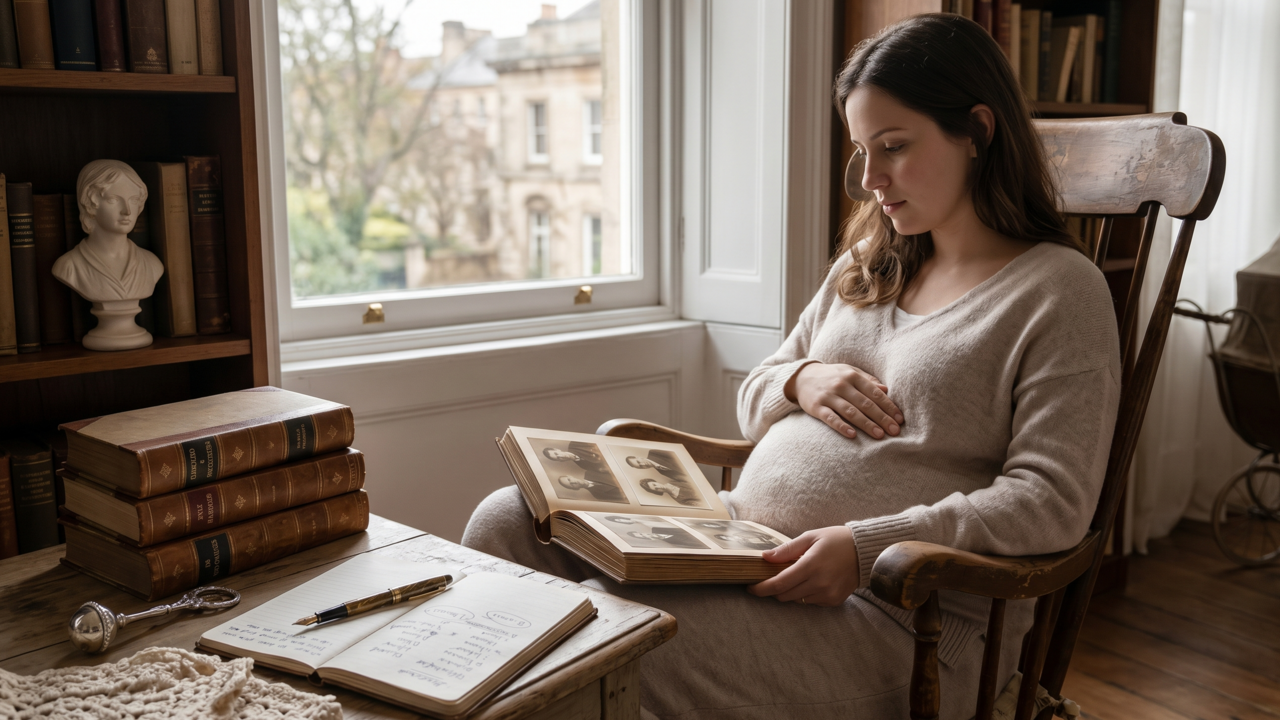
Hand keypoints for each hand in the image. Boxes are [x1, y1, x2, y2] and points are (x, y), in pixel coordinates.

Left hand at [748, 527, 860, 606]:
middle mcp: (819, 583)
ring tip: (798, 575)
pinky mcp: (834, 601)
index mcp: (811, 565)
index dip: (761, 588)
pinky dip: (805, 593)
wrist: (866, 551)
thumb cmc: (836, 540)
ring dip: (790, 591)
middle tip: (771, 578)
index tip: (750, 588)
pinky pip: (810, 602)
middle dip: (773, 589)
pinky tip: (813, 580)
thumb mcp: (810, 537)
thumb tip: (765, 557)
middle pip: (784, 595)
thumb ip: (787, 549)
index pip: (779, 584)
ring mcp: (827, 594)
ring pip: (796, 600)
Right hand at [787, 362, 903, 438]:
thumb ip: (868, 380)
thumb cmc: (831, 376)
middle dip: (882, 418)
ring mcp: (828, 396)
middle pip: (865, 403)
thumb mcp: (849, 372)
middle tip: (894, 431)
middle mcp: (841, 385)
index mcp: (852, 376)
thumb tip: (887, 390)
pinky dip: (841, 426)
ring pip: (851, 412)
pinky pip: (830, 418)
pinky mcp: (816, 407)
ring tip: (879, 435)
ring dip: (866, 424)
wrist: (801, 377)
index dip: (888, 406)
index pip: (874, 392)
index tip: (899, 419)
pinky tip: (852, 435)